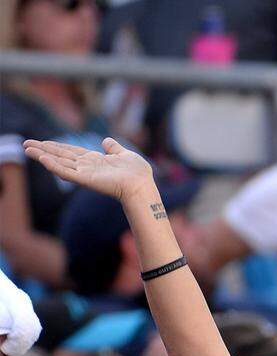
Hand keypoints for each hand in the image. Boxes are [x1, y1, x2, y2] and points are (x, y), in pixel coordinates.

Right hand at [23, 137, 154, 202]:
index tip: (42, 143)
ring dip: (43, 156)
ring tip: (27, 149)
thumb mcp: (124, 154)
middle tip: (26, 144)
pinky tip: (43, 159)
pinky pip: (67, 173)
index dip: (56, 147)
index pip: (71, 152)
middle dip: (44, 150)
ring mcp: (86, 174)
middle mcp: (87, 167)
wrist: (142, 185)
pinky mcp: (86, 180)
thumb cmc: (137, 173)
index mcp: (95, 161)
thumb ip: (113, 148)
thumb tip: (106, 140)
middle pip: (61, 157)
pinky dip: (55, 166)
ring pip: (60, 164)